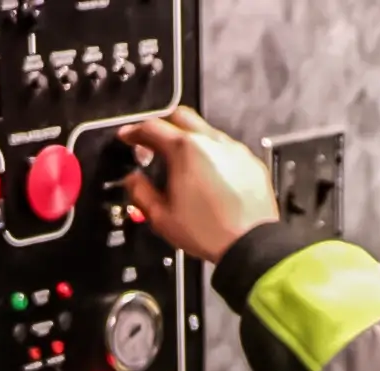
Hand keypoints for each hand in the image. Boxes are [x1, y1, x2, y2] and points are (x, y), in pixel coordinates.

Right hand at [117, 108, 278, 263]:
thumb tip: (133, 181)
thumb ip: (141, 193)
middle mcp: (211, 142)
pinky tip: (208, 176)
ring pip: (206, 131)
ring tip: (183, 165)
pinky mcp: (251, 162)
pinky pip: (227, 149)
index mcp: (185, 150)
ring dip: (190, 140)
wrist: (250, 244)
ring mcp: (234, 150)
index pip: (152, 128)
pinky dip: (213, 155)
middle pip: (181, 116)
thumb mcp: (162, 218)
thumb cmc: (208, 232)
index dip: (135, 131)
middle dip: (163, 125)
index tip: (128, 136)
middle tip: (154, 143)